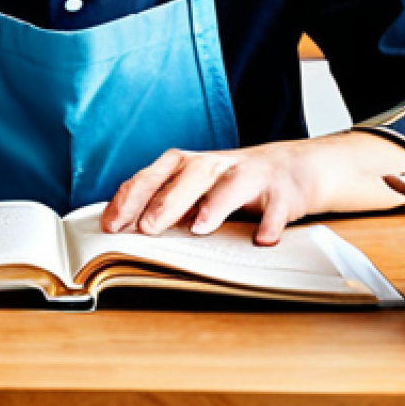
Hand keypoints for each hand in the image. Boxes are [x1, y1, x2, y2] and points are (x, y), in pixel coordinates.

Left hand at [100, 132, 404, 245]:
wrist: (293, 167)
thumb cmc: (231, 183)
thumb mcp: (194, 188)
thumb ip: (162, 202)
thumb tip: (120, 226)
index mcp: (188, 165)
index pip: (153, 175)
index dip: (131, 198)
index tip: (111, 225)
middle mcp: (216, 165)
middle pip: (188, 177)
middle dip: (166, 202)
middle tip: (146, 229)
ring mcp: (251, 175)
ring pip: (230, 185)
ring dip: (215, 205)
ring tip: (199, 228)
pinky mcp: (283, 191)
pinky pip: (278, 207)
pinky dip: (272, 222)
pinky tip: (263, 240)